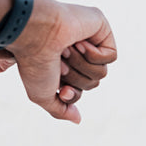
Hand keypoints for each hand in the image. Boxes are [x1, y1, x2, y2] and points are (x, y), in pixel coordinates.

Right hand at [5, 0, 117, 123]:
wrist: (34, 33)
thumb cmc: (34, 61)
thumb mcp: (42, 94)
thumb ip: (59, 109)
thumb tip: (78, 119)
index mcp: (61, 62)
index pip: (79, 89)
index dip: (73, 94)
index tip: (62, 89)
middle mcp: (74, 50)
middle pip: (92, 82)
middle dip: (75, 77)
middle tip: (59, 62)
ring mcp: (87, 37)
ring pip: (101, 71)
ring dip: (81, 65)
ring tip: (65, 50)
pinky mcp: (99, 26)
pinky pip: (111, 56)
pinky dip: (94, 55)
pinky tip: (79, 42)